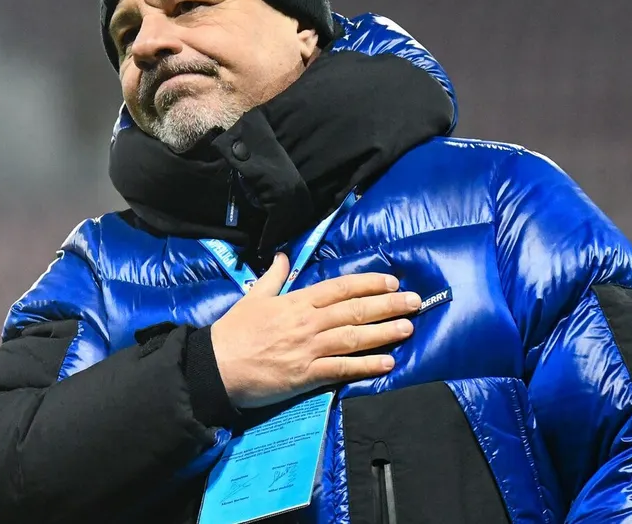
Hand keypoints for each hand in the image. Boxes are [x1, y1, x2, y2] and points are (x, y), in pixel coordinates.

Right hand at [209, 253, 420, 408]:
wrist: (216, 366)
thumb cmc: (234, 331)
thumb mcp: (253, 296)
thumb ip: (274, 277)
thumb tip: (285, 257)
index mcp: (297, 301)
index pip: (340, 288)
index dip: (369, 284)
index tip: (392, 282)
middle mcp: (308, 322)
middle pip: (355, 310)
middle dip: (388, 305)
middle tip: (415, 302)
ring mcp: (309, 348)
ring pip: (355, 336)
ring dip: (385, 332)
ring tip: (409, 328)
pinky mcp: (307, 375)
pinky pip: (343, 368)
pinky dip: (366, 365)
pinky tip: (387, 363)